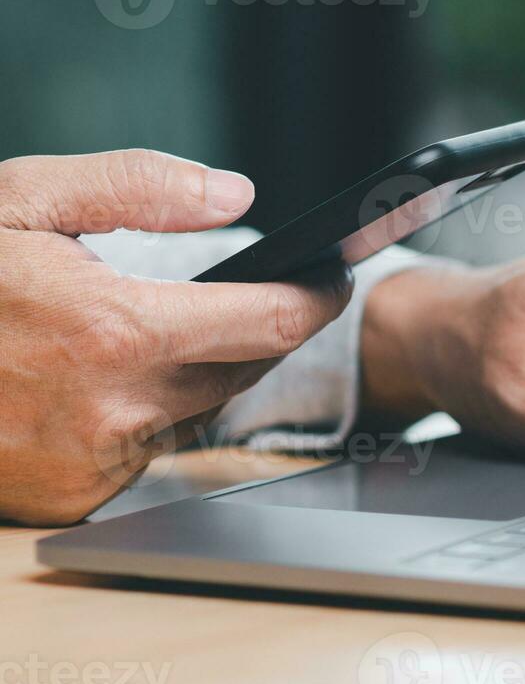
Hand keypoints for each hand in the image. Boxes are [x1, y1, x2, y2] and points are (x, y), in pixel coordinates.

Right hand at [0, 150, 351, 525]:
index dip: (316, 296)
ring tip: (131, 329)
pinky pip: (143, 450)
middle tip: (232, 292)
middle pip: (240, 368)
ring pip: (193, 411)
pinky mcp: (71, 498)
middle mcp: (118, 409)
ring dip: (189, 372)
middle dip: (249, 328)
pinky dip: (139, 414)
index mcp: (119, 331)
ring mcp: (95, 463)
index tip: (334, 276)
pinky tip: (90, 381)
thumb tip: (233, 193)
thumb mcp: (22, 200)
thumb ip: (138, 186)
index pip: (271, 322)